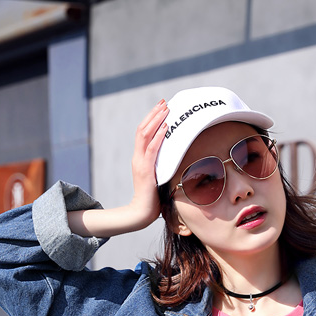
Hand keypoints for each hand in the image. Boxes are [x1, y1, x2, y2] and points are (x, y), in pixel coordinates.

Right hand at [128, 99, 169, 227]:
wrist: (141, 213)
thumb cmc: (152, 200)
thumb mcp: (158, 179)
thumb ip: (163, 169)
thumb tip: (177, 163)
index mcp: (140, 159)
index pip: (143, 133)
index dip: (152, 119)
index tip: (162, 109)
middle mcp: (138, 157)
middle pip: (142, 129)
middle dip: (154, 114)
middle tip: (164, 102)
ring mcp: (140, 163)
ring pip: (145, 134)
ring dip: (156, 120)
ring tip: (166, 109)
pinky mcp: (145, 170)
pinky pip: (152, 149)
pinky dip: (159, 136)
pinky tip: (166, 126)